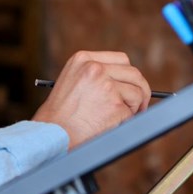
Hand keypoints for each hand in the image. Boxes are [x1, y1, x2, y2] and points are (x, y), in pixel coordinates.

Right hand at [32, 51, 150, 148]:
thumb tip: (126, 83)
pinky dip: (125, 122)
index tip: (131, 86)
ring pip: (137, 93)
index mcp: (83, 59)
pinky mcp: (115, 105)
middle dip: (141, 90)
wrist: (51, 134)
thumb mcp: (72, 82)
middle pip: (134, 74)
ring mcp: (106, 86)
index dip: (129, 75)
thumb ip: (95, 76)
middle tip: (139, 105)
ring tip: (117, 118)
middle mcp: (95, 68)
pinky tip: (108, 126)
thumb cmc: (59, 115)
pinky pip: (131, 113)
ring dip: (133, 108)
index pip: (121, 59)